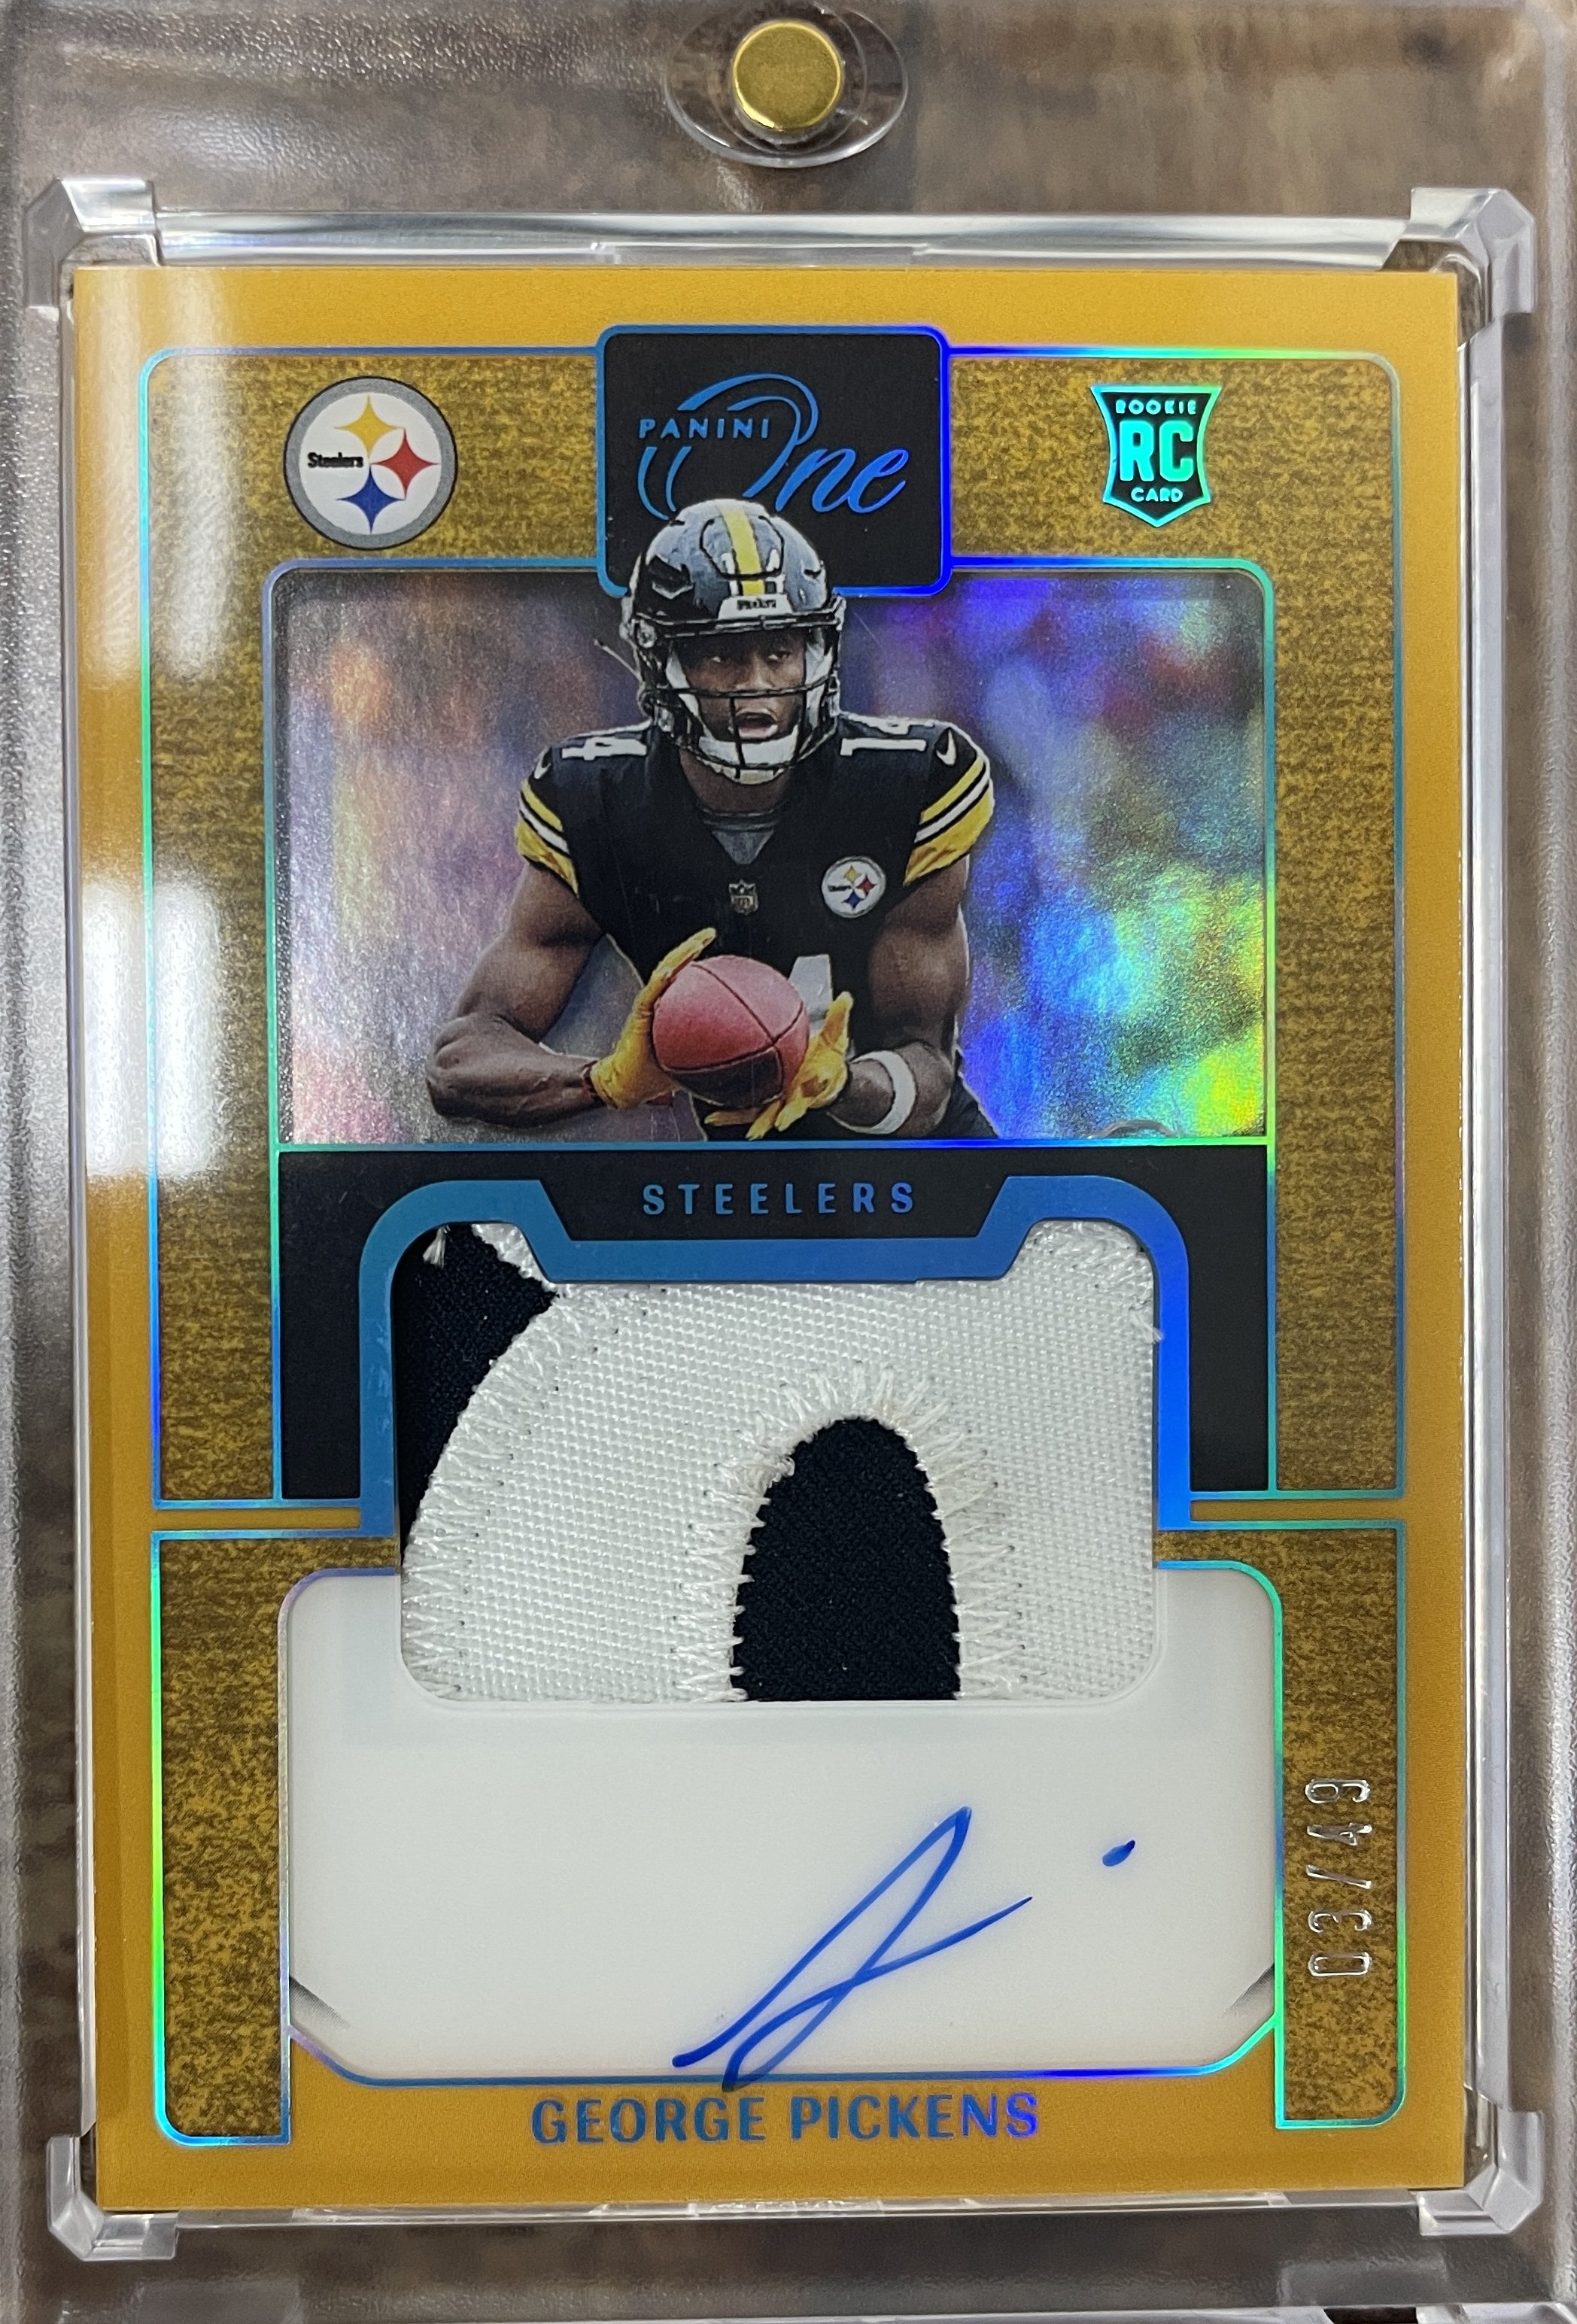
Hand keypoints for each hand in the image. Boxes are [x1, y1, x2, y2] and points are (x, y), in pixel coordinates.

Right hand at [588, 927, 715, 1108]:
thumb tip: (747, 1061)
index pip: (688, 976)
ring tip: (696, 943)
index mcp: (672, 1008)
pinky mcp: (639, 1015)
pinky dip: (661, 979)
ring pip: (664, 972)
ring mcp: (648, 1005)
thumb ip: (715, 1054)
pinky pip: (651, 993)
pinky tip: (672, 970)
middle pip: (676, 965)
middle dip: (692, 946)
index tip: (719, 946)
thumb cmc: (659, 1073)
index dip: (700, 958)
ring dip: (680, 956)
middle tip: (709, 933)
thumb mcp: (694, 1062)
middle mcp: (659, 1001)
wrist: (628, 1084)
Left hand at [707, 993, 852, 1138]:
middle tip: (781, 1121)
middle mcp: (798, 1095)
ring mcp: (781, 1102)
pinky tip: (712, 1117)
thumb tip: (845, 998)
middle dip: (786, 1114)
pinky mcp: (767, 1104)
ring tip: (741, 1129)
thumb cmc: (828, 1058)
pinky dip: (730, 1115)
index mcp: (816, 1078)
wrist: (826, 1080)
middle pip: (792, 1107)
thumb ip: (838, 1020)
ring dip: (754, 1123)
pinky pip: (746, 1111)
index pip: (819, 1081)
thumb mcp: (836, 1038)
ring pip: (766, 1115)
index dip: (818, 1081)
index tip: (817, 1078)